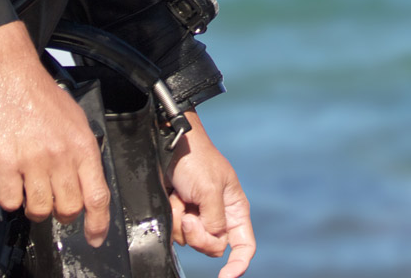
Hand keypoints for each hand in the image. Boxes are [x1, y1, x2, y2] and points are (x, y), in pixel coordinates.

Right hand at [0, 21, 111, 247]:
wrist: (9, 73)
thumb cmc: (40, 94)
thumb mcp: (74, 120)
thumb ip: (81, 152)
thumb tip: (85, 181)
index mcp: (83, 145)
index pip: (98, 195)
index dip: (99, 223)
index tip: (95, 237)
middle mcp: (61, 156)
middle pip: (69, 208)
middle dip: (62, 213)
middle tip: (53, 201)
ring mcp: (33, 161)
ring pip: (40, 209)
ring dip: (35, 206)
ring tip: (30, 188)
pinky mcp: (6, 163)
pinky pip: (11, 201)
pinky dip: (10, 198)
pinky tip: (11, 182)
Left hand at [166, 112, 255, 277]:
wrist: (167, 146)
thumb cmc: (196, 160)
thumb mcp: (211, 189)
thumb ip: (215, 220)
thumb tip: (212, 238)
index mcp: (235, 209)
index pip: (244, 245)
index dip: (239, 264)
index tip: (227, 276)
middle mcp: (219, 215)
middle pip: (213, 247)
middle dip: (199, 235)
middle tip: (190, 216)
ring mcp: (199, 216)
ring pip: (192, 241)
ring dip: (181, 222)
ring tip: (180, 199)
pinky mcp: (180, 214)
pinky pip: (176, 232)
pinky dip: (171, 217)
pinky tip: (172, 200)